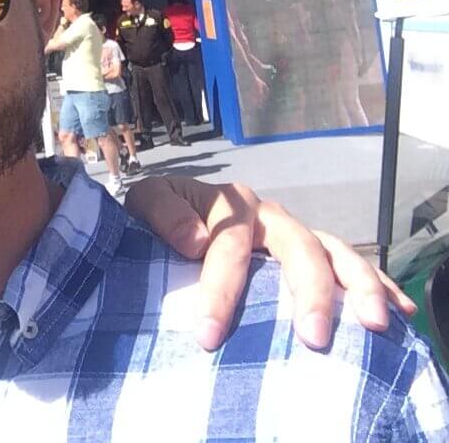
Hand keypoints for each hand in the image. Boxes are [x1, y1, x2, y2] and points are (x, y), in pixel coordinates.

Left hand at [125, 176, 414, 351]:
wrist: (167, 212)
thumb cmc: (158, 216)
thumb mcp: (144, 204)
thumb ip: (163, 215)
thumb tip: (196, 239)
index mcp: (228, 204)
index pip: (229, 245)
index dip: (220, 290)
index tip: (208, 335)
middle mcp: (268, 216)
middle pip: (298, 246)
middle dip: (310, 292)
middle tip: (314, 337)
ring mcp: (293, 233)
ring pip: (334, 252)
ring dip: (358, 286)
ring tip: (373, 324)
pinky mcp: (310, 252)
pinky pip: (350, 263)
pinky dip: (377, 284)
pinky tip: (397, 312)